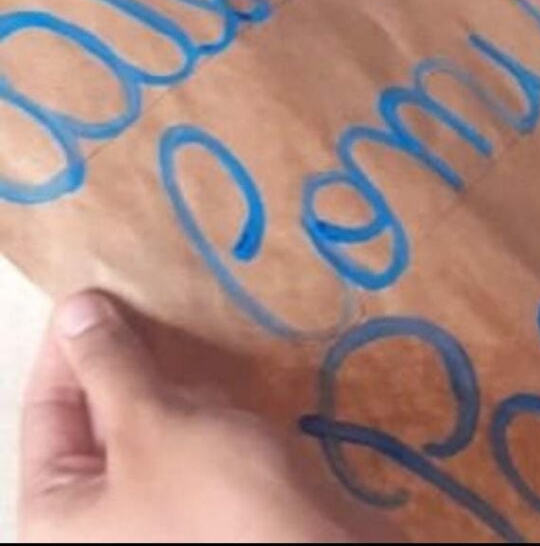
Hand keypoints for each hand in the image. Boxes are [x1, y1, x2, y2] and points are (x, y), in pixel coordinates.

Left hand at [18, 290, 373, 542]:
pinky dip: (203, 401)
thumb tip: (77, 310)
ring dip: (171, 373)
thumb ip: (110, 365)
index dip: (71, 346)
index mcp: (59, 514)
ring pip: (150, 423)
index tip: (99, 287)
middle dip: (124, 355)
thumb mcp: (152, 424)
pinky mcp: (207, 501)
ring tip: (188, 314)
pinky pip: (192, 438)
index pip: (47, 409)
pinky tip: (224, 361)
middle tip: (149, 291)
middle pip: (97, 417)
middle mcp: (100, 518)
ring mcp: (156, 511)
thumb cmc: (217, 502)